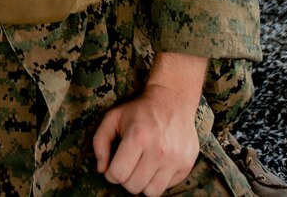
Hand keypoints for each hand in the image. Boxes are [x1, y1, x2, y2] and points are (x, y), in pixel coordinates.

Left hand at [92, 53, 206, 196]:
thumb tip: (102, 169)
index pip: (118, 174)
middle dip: (126, 179)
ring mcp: (175, 159)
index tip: (113, 166)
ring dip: (142, 183)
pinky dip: (158, 180)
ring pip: (151, 192)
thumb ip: (100, 141)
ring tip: (141, 168)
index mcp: (138, 136)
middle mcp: (158, 150)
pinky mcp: (186, 165)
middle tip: (127, 166)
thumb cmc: (139, 110)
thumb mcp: (113, 117)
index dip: (110, 174)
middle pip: (134, 186)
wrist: (172, 99)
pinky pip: (167, 187)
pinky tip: (155, 165)